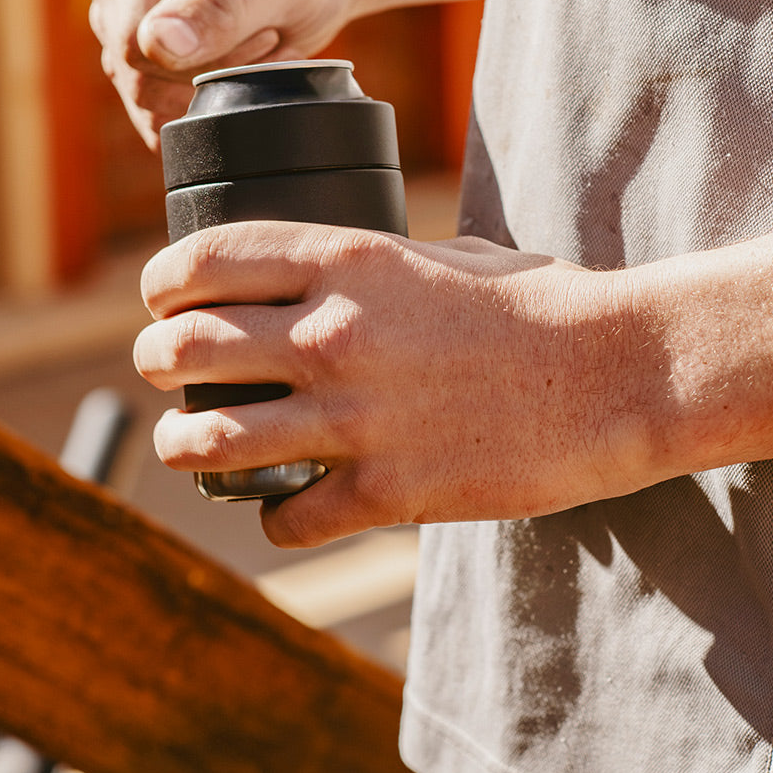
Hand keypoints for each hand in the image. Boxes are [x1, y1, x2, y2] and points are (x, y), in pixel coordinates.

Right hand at [83, 0, 366, 148]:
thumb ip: (221, 8)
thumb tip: (156, 44)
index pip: (134, 34)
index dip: (204, 54)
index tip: (264, 26)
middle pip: (136, 67)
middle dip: (212, 68)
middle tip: (268, 33)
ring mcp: (119, 10)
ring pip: (143, 93)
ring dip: (210, 85)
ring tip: (258, 43)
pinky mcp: (133, 48)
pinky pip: (149, 107)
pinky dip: (199, 101)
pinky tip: (238, 68)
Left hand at [134, 222, 663, 546]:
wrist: (617, 377)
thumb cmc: (540, 306)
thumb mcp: (446, 254)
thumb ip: (371, 261)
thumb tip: (319, 272)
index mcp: (349, 260)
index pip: (207, 259)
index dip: (163, 281)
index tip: (159, 298)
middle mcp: (335, 334)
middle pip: (188, 347)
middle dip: (155, 358)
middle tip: (158, 367)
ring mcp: (357, 418)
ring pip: (213, 439)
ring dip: (181, 445)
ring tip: (182, 445)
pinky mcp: (388, 493)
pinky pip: (287, 518)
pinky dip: (273, 518)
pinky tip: (283, 509)